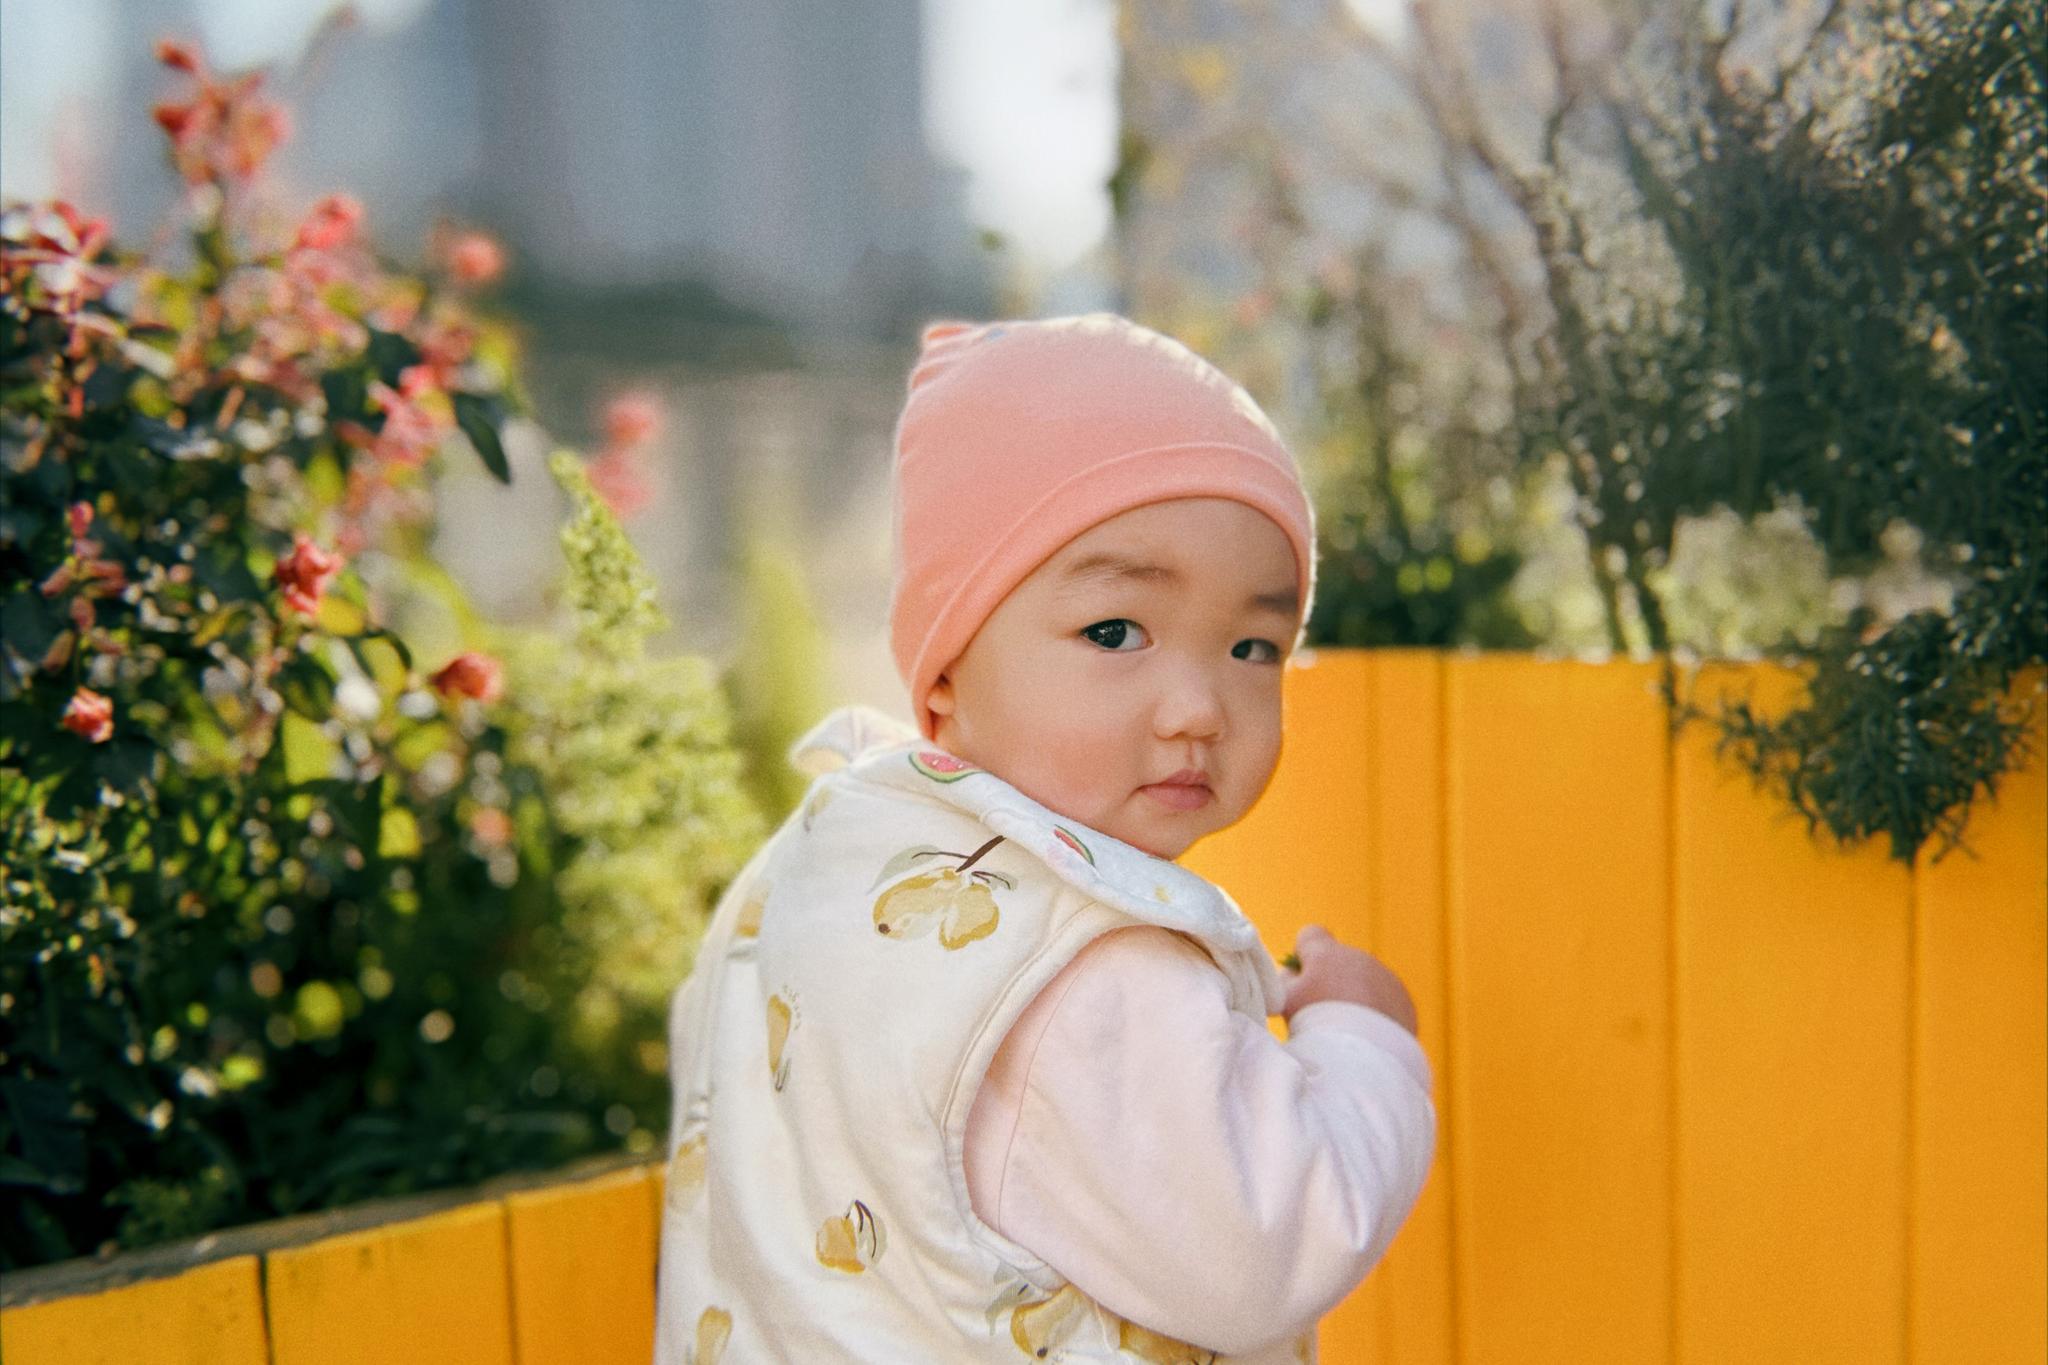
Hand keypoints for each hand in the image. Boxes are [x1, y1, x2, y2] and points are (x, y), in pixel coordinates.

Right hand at [1280, 925, 1418, 1036]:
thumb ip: (1286, 978)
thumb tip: (1294, 972)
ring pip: (1365, 982)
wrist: (1362, 1056)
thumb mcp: (1286, 999)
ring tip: (1347, 1030)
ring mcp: (1385, 978)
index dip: (1303, 955)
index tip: (1302, 979)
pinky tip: (1367, 1037)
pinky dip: (1376, 1015)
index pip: (1311, 935)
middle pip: (1341, 962)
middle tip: (1324, 1014)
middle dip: (1332, 981)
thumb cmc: (1315, 1024)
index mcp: (1328, 953)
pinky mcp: (1404, 1002)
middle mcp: (1360, 958)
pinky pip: (1385, 1002)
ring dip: (1356, 998)